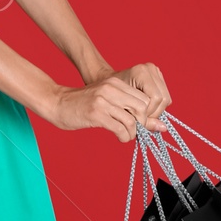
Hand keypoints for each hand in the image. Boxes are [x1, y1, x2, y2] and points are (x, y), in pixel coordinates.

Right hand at [45, 65, 169, 140]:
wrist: (56, 103)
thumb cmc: (83, 105)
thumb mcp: (108, 103)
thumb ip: (132, 111)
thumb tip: (163, 128)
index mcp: (115, 83)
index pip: (145, 99)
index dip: (146, 115)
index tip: (138, 123)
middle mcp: (111, 88)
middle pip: (142, 109)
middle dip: (142, 124)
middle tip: (133, 130)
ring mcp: (103, 100)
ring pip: (132, 120)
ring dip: (132, 133)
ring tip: (125, 135)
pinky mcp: (96, 113)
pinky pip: (120, 128)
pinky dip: (124, 137)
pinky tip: (119, 136)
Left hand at [108, 62, 171, 129]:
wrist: (107, 82)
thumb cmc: (112, 95)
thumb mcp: (124, 106)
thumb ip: (143, 117)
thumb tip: (163, 128)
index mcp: (140, 72)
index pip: (155, 98)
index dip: (149, 112)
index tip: (138, 120)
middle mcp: (150, 69)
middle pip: (163, 98)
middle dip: (153, 112)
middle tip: (141, 119)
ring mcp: (156, 71)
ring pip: (166, 99)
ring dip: (156, 110)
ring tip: (143, 114)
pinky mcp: (158, 76)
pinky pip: (165, 97)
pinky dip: (157, 106)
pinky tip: (146, 108)